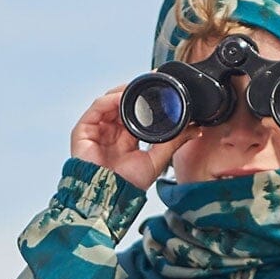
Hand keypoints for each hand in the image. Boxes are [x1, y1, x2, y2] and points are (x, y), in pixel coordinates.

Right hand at [71, 84, 200, 191]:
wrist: (110, 197)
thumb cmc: (129, 185)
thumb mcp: (156, 160)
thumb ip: (174, 142)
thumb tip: (195, 129)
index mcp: (126, 138)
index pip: (136, 111)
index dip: (147, 99)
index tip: (162, 86)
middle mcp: (111, 132)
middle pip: (122, 102)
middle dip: (136, 91)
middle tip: (151, 81)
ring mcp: (97, 130)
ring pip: (110, 101)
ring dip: (124, 92)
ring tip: (138, 87)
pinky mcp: (84, 130)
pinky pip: (98, 107)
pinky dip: (110, 99)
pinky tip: (122, 97)